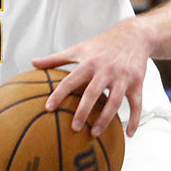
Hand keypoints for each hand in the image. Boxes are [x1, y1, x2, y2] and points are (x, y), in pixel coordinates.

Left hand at [32, 19, 152, 137]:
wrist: (133, 36)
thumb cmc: (101, 45)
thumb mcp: (78, 49)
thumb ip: (55, 59)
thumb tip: (32, 63)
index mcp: (89, 63)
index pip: (71, 80)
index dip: (59, 94)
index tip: (48, 108)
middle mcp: (105, 70)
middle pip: (93, 93)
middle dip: (83, 111)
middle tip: (74, 128)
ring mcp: (123, 77)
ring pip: (115, 102)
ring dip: (105, 119)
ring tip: (94, 133)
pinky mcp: (137, 83)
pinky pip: (137, 104)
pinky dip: (134, 120)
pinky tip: (128, 135)